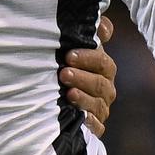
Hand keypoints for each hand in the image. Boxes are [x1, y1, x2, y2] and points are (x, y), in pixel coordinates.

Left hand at [61, 16, 118, 136]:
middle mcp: (105, 88)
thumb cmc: (64, 68)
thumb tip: (103, 27)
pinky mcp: (96, 127)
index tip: (69, 55)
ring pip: (99, 104)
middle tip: (64, 73)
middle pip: (101, 83)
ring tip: (68, 93)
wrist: (50, 98)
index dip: (89, 57)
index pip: (102, 62)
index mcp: (102, 69)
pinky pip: (98, 127)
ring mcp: (101, 108)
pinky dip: (91, 123)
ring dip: (84, 98)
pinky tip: (81, 118)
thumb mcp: (72, 49)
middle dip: (83, 77)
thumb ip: (88, 35)